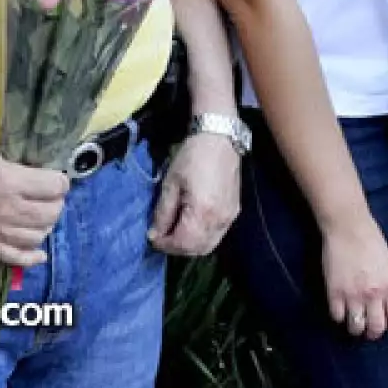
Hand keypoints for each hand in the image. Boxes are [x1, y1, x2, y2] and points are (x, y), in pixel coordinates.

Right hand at [0, 134, 68, 266]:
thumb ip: (24, 165)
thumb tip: (50, 171)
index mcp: (9, 182)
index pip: (56, 187)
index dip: (60, 180)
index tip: (55, 177)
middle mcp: (5, 210)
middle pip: (52, 212)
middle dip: (56, 201)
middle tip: (49, 194)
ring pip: (39, 235)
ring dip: (46, 223)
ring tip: (40, 212)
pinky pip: (16, 258)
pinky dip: (32, 256)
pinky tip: (39, 250)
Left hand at [147, 133, 240, 255]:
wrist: (219, 138)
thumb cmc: (192, 157)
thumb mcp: (170, 183)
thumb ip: (163, 213)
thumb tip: (155, 234)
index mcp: (202, 212)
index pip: (182, 243)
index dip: (165, 244)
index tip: (152, 237)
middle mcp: (220, 219)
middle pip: (197, 249)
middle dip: (177, 248)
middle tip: (162, 236)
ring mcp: (230, 217)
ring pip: (209, 245)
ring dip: (190, 245)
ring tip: (176, 232)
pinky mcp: (234, 211)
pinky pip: (218, 234)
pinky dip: (203, 237)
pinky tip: (192, 226)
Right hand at [321, 211, 387, 339]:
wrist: (348, 228)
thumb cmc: (370, 240)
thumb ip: (387, 284)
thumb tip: (385, 301)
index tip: (387, 324)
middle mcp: (374, 295)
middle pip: (376, 328)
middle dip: (373, 332)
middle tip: (369, 330)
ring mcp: (353, 295)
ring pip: (356, 327)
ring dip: (355, 327)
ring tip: (353, 321)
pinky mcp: (334, 293)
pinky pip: (337, 317)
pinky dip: (339, 316)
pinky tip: (340, 308)